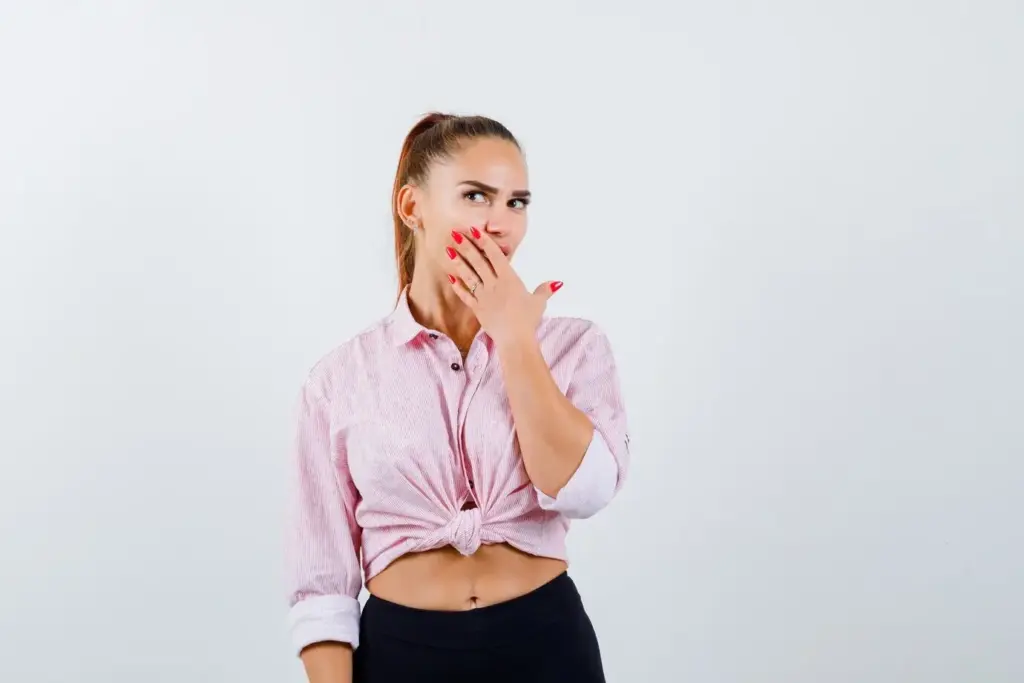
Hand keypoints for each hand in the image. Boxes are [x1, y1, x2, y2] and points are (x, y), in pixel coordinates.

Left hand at [445, 226, 562, 347]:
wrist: (515, 339)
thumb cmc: (528, 320)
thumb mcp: (538, 303)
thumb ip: (545, 290)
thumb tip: (556, 283)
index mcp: (509, 279)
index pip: (495, 256)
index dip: (484, 242)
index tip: (474, 230)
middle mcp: (494, 284)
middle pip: (478, 262)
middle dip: (466, 246)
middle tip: (455, 233)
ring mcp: (484, 296)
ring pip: (469, 275)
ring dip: (459, 262)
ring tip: (448, 250)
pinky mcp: (477, 309)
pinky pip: (465, 295)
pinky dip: (458, 286)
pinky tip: (451, 276)